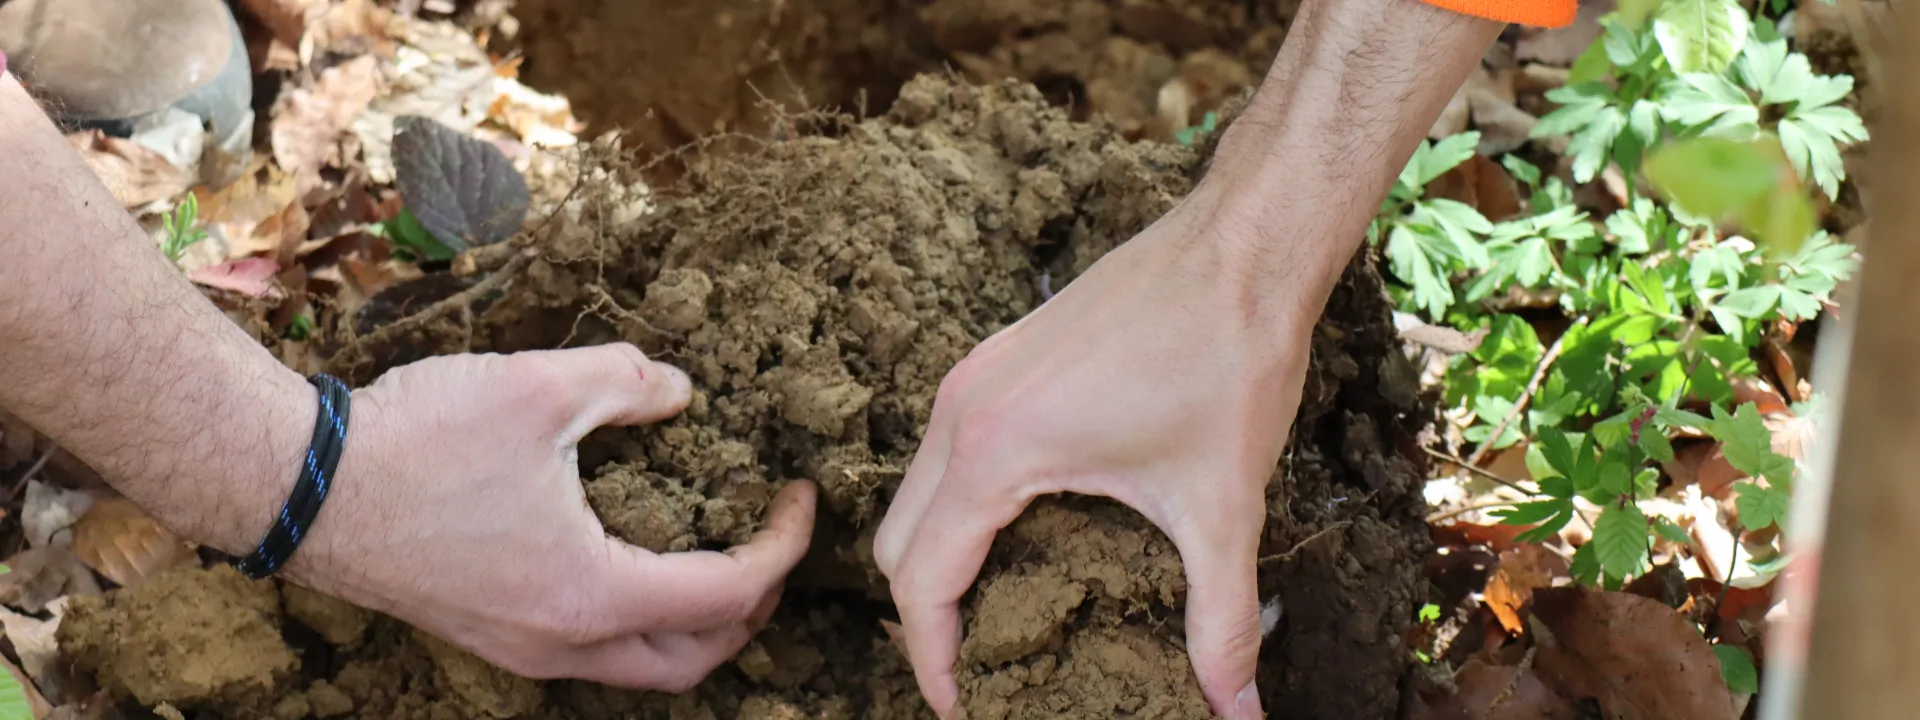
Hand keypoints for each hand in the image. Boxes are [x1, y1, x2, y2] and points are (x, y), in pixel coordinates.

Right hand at [279, 343, 816, 690]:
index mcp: (591, 594)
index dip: (782, 547)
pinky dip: (635, 619)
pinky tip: (633, 556)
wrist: (297, 484)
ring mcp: (520, 648)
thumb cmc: (416, 439)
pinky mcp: (488, 634)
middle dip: (751, 609)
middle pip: (694, 659)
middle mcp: (561, 643)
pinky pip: (590, 651)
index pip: (727, 594)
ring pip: (639, 667)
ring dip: (694, 625)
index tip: (797, 497)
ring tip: (716, 557)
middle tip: (769, 542)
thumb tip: (680, 391)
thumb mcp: (539, 387)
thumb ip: (628, 382)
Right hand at [873, 186, 1339, 718]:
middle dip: (927, 618)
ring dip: (940, 558)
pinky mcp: (1000, 357)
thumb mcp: (1221, 506)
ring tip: (999, 613)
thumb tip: (1240, 717)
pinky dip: (961, 506)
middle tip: (981, 671)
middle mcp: (961, 410)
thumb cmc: (1227, 359)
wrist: (1242, 243)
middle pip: (899, 543)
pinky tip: (1028, 533)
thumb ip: (1220, 624)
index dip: (933, 659)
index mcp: (993, 451)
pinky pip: (947, 451)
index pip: (922, 582)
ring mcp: (974, 375)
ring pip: (918, 493)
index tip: (965, 708)